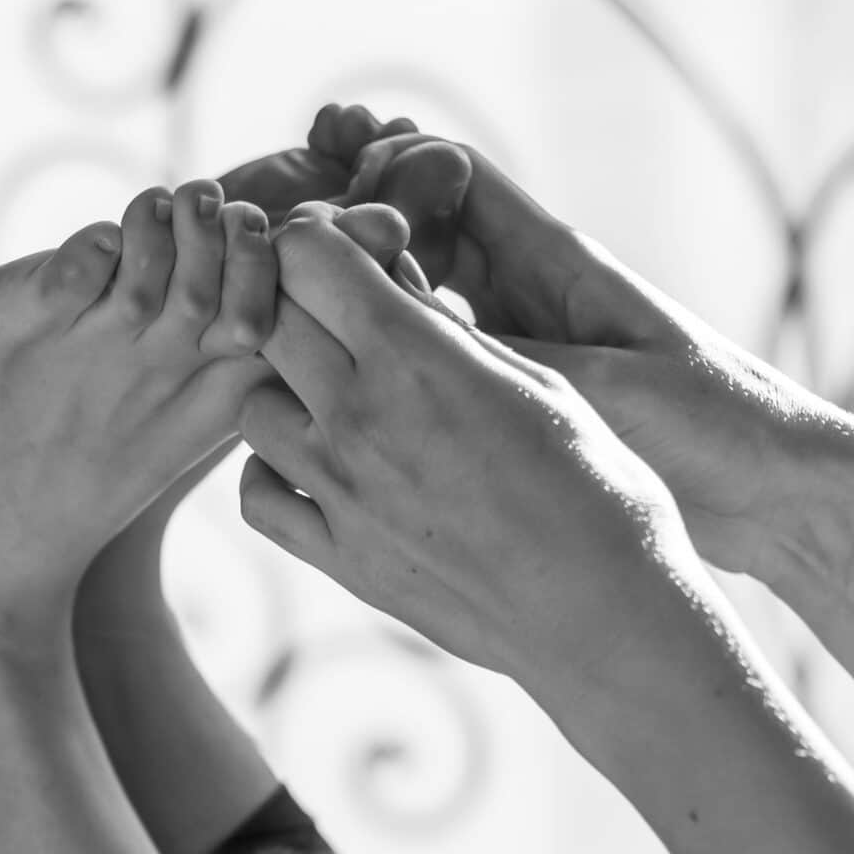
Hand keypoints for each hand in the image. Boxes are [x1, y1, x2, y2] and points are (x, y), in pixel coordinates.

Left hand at [235, 204, 705, 690]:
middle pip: (267, 321)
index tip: (358, 256)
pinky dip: (274, 474)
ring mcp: (341, 494)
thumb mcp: (539, 380)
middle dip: (296, 304)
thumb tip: (391, 287)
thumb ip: (449, 333)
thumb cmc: (597, 486)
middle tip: (340, 320)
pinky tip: (320, 470)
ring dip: (283, 391)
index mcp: (416, 358)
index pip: (307, 253)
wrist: (603, 613)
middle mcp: (360, 419)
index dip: (323, 239)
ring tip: (337, 400)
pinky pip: (259, 499)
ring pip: (250, 409)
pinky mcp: (341, 560)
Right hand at [314, 105, 853, 584]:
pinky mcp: (509, 401)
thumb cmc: (707, 425)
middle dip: (346, 221)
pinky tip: (324, 390)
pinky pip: (429, 366)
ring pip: (409, 297)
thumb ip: (500, 353)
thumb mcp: (597, 383)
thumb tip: (395, 324)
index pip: (451, 173)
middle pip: (412, 228)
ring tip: (278, 307)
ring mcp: (511, 345)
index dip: (387, 169)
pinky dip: (379, 366)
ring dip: (352, 296)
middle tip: (273, 232)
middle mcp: (524, 291)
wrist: (770, 490)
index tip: (333, 191)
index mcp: (553, 258)